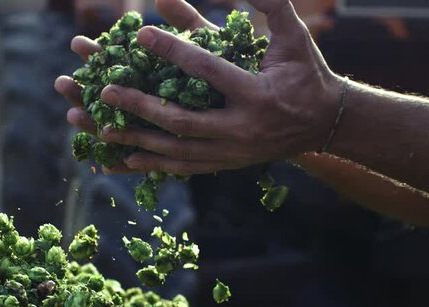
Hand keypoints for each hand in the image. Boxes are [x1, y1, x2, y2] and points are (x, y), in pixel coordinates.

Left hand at [56, 0, 342, 175]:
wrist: (325, 122)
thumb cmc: (306, 73)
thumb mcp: (293, 36)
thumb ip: (269, 6)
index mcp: (258, 94)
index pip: (206, 70)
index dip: (171, 49)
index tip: (138, 33)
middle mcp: (243, 129)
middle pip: (181, 120)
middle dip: (140, 105)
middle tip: (106, 90)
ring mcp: (232, 153)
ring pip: (176, 150)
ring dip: (138, 139)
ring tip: (102, 126)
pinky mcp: (226, 165)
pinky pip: (184, 168)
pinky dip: (154, 163)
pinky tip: (126, 158)